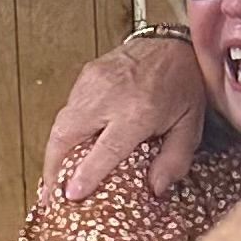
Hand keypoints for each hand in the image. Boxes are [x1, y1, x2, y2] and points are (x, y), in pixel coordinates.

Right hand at [39, 38, 205, 206]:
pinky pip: (67, 109)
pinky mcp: (86, 75)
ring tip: (52, 180)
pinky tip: (64, 151)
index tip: (71, 195)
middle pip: (67, 133)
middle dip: (53, 166)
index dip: (86, 173)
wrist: (173, 44)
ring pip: (61, 122)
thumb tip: (155, 190)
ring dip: (54, 152)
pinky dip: (62, 133)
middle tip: (50, 196)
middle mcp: (109, 95)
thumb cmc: (183, 87)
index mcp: (138, 111)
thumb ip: (175, 160)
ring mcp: (94, 82)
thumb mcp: (190, 127)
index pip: (106, 148)